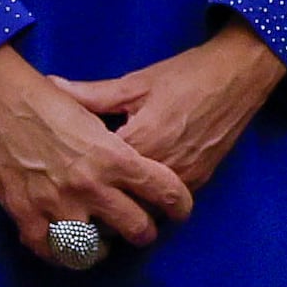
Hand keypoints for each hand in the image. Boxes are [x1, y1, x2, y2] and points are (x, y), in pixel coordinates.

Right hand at [0, 41, 194, 266]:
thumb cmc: (45, 99)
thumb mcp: (95, 113)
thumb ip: (117, 141)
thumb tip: (140, 154)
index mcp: (114, 156)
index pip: (164, 190)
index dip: (179, 205)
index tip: (179, 211)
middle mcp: (90, 185)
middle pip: (135, 228)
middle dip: (144, 233)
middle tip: (141, 230)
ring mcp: (56, 203)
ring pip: (94, 247)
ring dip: (102, 248)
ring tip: (103, 243)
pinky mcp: (24, 214)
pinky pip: (49, 250)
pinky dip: (60, 254)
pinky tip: (66, 247)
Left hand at [45, 22, 286, 201]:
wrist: (238, 75)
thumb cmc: (184, 75)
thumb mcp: (134, 84)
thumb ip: (90, 95)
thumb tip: (48, 86)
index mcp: (138, 144)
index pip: (97, 179)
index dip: (77, 184)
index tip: (60, 185)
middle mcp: (162, 168)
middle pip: (121, 205)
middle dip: (99, 208)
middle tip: (79, 202)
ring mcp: (185, 178)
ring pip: (146, 212)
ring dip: (127, 210)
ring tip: (106, 203)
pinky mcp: (201, 180)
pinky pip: (168, 205)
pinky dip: (151, 204)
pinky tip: (137, 195)